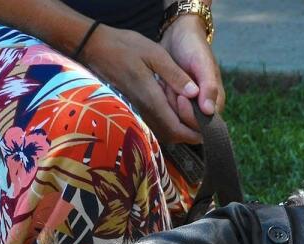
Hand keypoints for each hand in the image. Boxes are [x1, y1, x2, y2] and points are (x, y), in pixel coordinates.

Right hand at [78, 25, 203, 144]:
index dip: (194, 133)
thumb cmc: (124, 48)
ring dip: (179, 127)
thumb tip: (194, 93)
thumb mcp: (154, 54)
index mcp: (151, 98)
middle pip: (171, 135)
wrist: (95, 49)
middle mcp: (144, 110)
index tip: (208, 127)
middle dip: (189, 133)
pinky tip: (175, 107)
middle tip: (204, 121)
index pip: (176, 128)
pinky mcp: (133, 107)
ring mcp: (137, 111)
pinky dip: (169, 120)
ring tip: (193, 114)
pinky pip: (155, 122)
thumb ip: (175, 76)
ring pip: (163, 130)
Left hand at [161, 14, 224, 131]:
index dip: (189, 116)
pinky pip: (164, 113)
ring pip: (173, 121)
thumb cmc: (194, 47)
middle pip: (185, 126)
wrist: (178, 36)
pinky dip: (160, 102)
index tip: (181, 97)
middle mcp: (201, 110)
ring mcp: (187, 108)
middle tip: (171, 87)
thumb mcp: (203, 64)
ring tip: (166, 84)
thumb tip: (209, 111)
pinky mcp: (173, 105)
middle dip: (175, 109)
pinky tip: (160, 86)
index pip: (202, 126)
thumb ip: (209, 87)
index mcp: (215, 103)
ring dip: (166, 104)